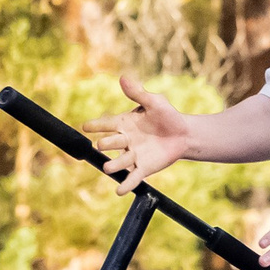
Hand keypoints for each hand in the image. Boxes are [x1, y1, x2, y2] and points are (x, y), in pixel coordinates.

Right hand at [82, 74, 192, 193]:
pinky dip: (126, 184)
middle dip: (106, 144)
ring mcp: (133, 155)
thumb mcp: (154, 102)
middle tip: (101, 145)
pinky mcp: (143, 168)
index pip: (107, 124)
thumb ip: (138, 94)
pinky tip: (119, 191)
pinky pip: (133, 177)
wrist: (184, 134)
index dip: (96, 125)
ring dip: (113, 165)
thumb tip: (123, 78)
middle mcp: (125, 140)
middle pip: (112, 143)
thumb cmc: (167, 116)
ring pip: (120, 161)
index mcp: (124, 123)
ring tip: (107, 168)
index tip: (84, 127)